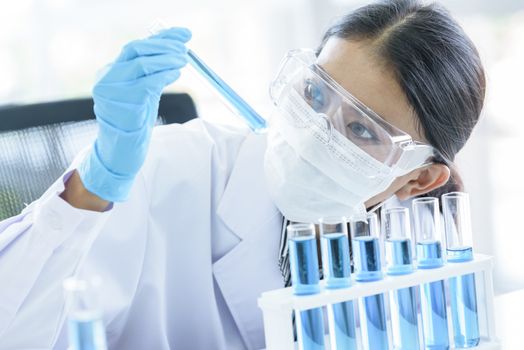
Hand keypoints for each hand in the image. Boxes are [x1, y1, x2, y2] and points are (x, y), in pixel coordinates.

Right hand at [78, 27, 190, 201]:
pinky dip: (165, 75)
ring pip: (143, 64)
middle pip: (137, 50)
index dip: (161, 38)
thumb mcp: (141, 92)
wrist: (119, 153)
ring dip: (168, 59)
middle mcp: (106, 79)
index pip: (135, 47)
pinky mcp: (125, 106)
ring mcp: (113, 93)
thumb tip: (174, 49)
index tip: (183, 34)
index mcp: (108, 73)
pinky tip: (176, 73)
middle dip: (165, 45)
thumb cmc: (133, 123)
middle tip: (185, 47)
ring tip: (183, 59)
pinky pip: (148, 84)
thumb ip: (150, 72)